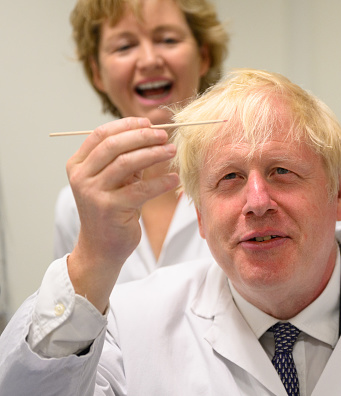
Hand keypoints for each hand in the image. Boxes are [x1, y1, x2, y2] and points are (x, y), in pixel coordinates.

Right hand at [66, 117, 178, 311]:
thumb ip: (124, 158)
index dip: (126, 125)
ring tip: (172, 151)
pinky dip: (160, 182)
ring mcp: (94, 193)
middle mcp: (81, 177)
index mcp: (78, 165)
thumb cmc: (111, 209)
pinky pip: (141, 189)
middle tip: (164, 136)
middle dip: (142, 137)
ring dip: (153, 154)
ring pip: (126, 163)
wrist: (101, 248)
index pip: (100, 134)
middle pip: (113, 145)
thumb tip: (151, 132)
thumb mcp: (113, 180)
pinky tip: (174, 180)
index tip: (149, 122)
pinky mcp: (110, 209)